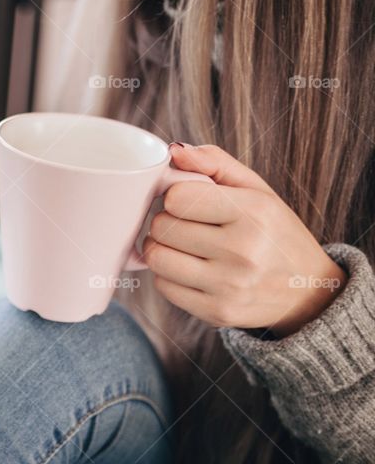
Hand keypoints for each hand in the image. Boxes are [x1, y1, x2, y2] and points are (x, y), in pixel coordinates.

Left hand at [143, 143, 345, 336]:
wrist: (307, 291)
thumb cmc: (274, 232)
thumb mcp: (257, 190)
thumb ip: (215, 163)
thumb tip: (174, 151)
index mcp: (254, 212)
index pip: (177, 198)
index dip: (175, 196)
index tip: (187, 201)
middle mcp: (244, 251)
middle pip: (162, 227)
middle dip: (166, 222)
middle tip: (184, 225)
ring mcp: (230, 285)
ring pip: (156, 258)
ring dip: (160, 249)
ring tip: (181, 246)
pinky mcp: (217, 312)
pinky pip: (163, 287)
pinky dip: (168, 276)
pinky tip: (190, 270)